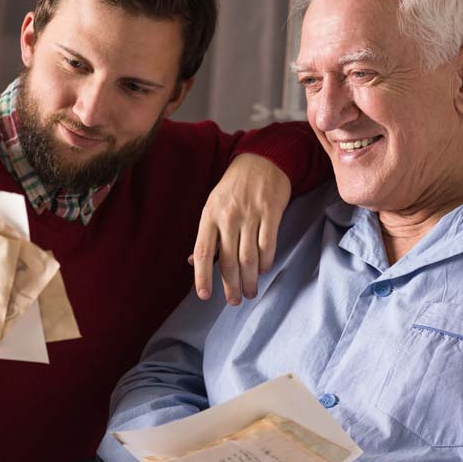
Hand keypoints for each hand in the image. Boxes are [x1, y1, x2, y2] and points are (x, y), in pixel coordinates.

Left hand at [191, 153, 290, 304]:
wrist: (262, 160)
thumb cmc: (233, 188)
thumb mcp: (213, 206)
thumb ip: (206, 235)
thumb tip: (191, 262)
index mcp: (209, 216)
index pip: (202, 252)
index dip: (202, 276)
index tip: (204, 296)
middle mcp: (228, 217)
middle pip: (227, 260)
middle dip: (231, 285)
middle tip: (235, 301)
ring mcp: (250, 215)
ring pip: (248, 257)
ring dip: (250, 279)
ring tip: (251, 292)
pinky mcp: (271, 212)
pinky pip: (268, 244)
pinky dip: (266, 261)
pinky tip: (264, 270)